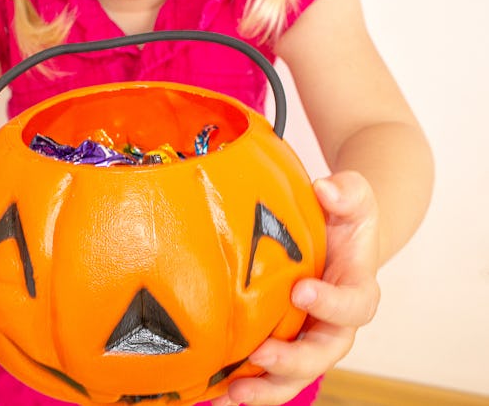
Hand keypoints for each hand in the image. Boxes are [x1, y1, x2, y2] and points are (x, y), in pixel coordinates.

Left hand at [212, 171, 380, 405]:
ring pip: (295, 376)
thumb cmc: (343, 218)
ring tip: (234, 396)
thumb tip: (325, 188)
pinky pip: (268, 374)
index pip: (354, 305)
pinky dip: (245, 386)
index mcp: (357, 290)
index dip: (331, 304)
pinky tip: (214, 394)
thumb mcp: (353, 197)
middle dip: (293, 361)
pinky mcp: (284, 343)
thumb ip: (346, 191)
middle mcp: (335, 324)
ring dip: (266, 390)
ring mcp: (309, 338)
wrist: (337, 238)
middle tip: (261, 356)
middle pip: (323, 355)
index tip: (301, 292)